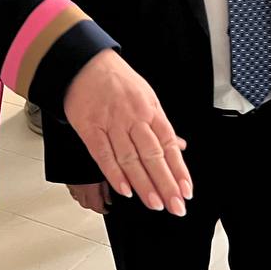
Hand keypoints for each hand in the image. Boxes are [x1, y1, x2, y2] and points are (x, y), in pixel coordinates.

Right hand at [63, 49, 191, 216]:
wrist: (84, 64)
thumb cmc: (117, 80)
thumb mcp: (146, 96)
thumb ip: (160, 125)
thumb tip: (179, 147)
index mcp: (150, 110)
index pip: (169, 144)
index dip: (179, 169)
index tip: (186, 190)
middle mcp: (134, 117)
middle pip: (153, 155)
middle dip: (166, 184)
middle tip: (175, 205)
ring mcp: (111, 123)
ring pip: (131, 159)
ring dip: (144, 184)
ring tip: (154, 203)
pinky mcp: (90, 127)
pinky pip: (104, 154)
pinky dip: (115, 173)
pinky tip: (125, 189)